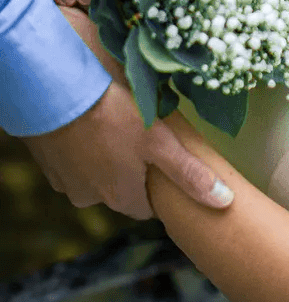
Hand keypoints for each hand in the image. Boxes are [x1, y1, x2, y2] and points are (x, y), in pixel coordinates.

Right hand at [22, 3, 234, 218]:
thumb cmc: (113, 116)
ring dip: (105, 160)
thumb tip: (225, 202)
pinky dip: (82, 150)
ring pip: (95, 177)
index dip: (158, 186)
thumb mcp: (159, 142)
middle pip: (120, 191)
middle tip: (142, 141)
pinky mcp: (49, 165)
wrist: (56, 94)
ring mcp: (67, 183)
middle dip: (132, 172)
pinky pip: (73, 164)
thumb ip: (191, 174)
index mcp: (120, 196)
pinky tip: (90, 125)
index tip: (164, 166)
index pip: (146, 207)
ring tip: (116, 128)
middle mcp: (91, 198)